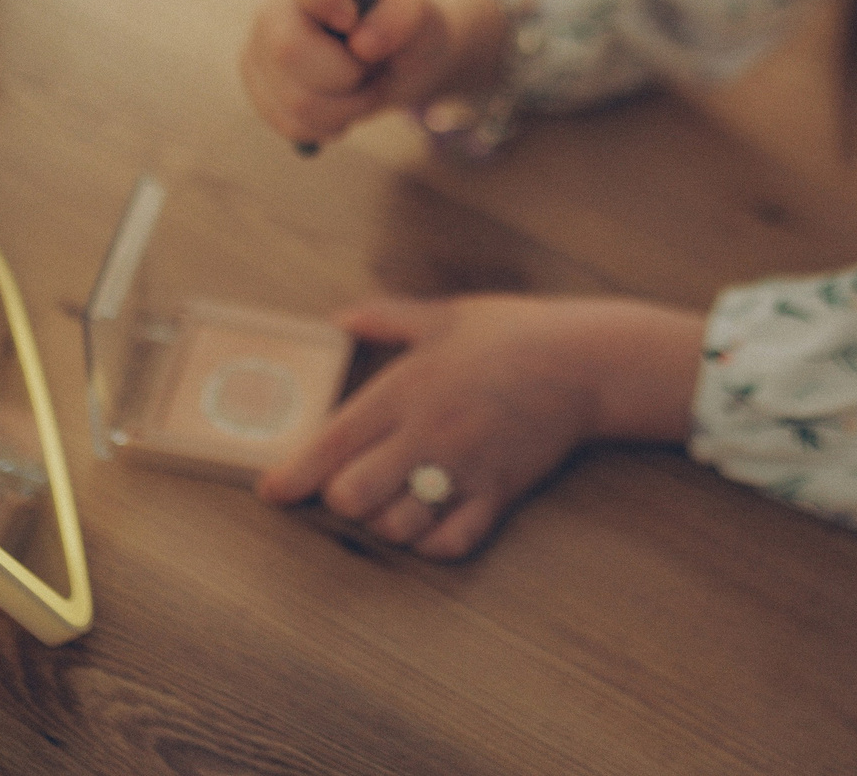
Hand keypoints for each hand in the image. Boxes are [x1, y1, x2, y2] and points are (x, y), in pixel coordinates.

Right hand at [238, 0, 506, 148]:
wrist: (401, 56)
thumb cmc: (408, 22)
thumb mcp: (424, 11)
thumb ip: (405, 12)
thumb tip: (365, 42)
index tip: (353, 18)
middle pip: (287, 46)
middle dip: (346, 72)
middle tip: (374, 64)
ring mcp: (261, 38)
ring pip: (294, 97)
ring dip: (348, 104)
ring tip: (366, 82)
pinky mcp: (258, 79)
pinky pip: (289, 120)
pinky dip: (331, 123)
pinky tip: (344, 101)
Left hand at [256, 295, 703, 559]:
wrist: (586, 362)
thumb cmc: (514, 332)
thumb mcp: (445, 314)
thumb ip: (385, 317)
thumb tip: (338, 318)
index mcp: (407, 388)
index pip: (332, 443)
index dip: (291, 475)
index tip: (271, 490)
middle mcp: (429, 435)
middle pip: (353, 497)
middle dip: (341, 499)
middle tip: (350, 485)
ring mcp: (464, 470)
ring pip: (397, 527)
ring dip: (385, 522)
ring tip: (391, 503)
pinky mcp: (498, 494)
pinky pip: (450, 543)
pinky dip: (430, 542)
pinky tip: (428, 523)